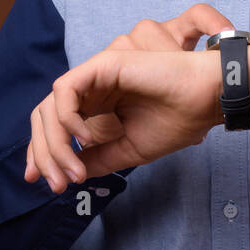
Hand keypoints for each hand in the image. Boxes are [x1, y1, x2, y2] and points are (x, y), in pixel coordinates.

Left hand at [25, 4, 232, 192]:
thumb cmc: (178, 120)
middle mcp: (92, 89)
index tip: (47, 183)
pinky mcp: (101, 65)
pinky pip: (64, 90)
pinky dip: (66, 118)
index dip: (44, 154)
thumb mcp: (130, 150)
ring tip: (74, 170)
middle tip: (57, 183)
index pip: (55, 126)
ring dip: (54, 144)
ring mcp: (95, 76)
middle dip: (44, 154)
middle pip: (45, 119)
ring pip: (49, 107)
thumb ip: (99, 158)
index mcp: (99, 105)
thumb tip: (70, 173)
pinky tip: (84, 139)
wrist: (206, 99)